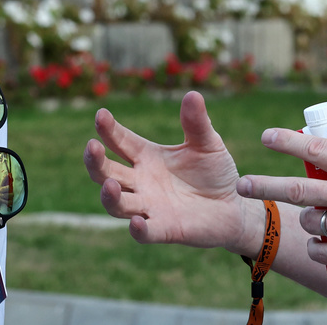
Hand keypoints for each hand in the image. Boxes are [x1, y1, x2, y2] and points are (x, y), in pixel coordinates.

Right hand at [84, 91, 261, 251]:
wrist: (234, 206)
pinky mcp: (166, 229)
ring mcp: (150, 207)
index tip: (101, 115)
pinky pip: (146, 232)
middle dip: (96, 162)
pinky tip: (136, 222)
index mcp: (147, 157)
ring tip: (110, 184)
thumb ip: (196, 123)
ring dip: (110, 196)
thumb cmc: (215, 172)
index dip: (109, 130)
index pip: (121, 142)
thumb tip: (192, 94)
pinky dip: (138, 230)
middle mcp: (141, 182)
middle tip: (92, 147)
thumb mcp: (207, 143)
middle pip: (106, 174)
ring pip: (118, 205)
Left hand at [237, 129, 326, 271]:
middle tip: (242, 185)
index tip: (266, 137)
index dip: (286, 141)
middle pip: (297, 188)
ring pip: (309, 221)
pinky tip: (323, 241)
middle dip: (263, 185)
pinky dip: (318, 245)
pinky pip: (322, 250)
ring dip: (305, 219)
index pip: (315, 148)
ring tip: (314, 217)